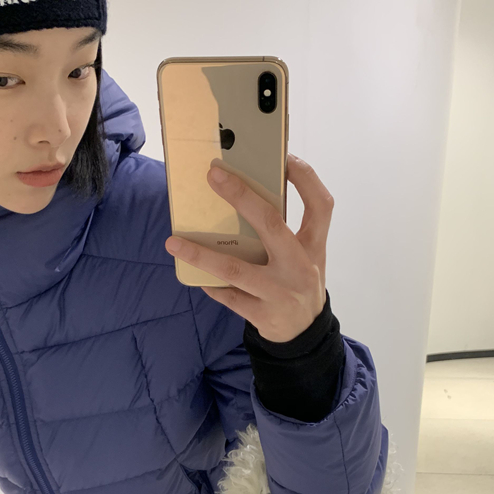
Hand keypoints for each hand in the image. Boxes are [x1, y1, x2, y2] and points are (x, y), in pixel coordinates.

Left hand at [164, 154, 332, 341]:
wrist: (305, 335)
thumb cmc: (298, 282)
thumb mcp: (306, 256)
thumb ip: (286, 231)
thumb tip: (244, 197)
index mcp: (314, 246)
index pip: (320, 205)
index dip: (306, 179)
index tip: (285, 158)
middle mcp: (300, 266)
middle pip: (272, 224)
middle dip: (242, 197)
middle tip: (214, 176)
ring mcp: (280, 292)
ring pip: (235, 269)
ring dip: (201, 254)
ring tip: (173, 243)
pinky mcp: (262, 314)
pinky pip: (228, 296)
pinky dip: (210, 284)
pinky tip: (195, 275)